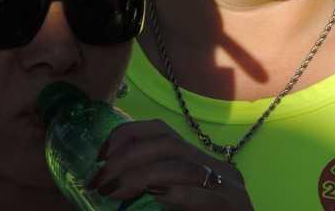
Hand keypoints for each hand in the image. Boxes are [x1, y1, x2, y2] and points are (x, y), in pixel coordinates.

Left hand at [87, 119, 252, 209]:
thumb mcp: (172, 207)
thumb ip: (150, 194)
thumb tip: (106, 188)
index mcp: (199, 166)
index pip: (162, 132)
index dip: (128, 135)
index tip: (100, 154)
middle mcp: (215, 169)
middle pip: (167, 143)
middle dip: (127, 156)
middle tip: (100, 181)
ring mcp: (228, 186)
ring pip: (182, 166)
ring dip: (141, 176)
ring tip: (114, 191)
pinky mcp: (234, 205)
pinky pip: (205, 194)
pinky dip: (178, 194)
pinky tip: (157, 196)